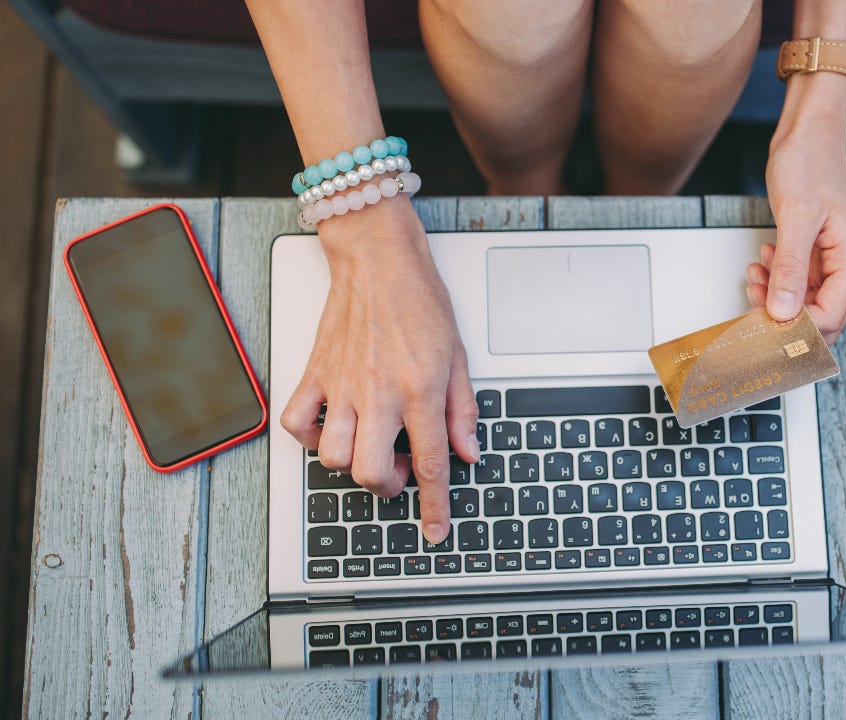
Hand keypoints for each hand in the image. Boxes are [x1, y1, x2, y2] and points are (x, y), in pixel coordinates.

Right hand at [280, 197, 478, 543]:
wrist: (377, 258)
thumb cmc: (419, 298)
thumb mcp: (459, 354)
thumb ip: (464, 409)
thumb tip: (470, 451)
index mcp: (421, 389)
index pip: (432, 463)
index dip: (435, 506)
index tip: (435, 531)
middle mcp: (380, 393)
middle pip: (374, 473)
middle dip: (390, 486)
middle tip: (402, 468)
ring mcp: (342, 385)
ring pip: (335, 457)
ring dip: (354, 464)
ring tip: (373, 445)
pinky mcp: (315, 373)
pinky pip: (298, 424)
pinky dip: (311, 437)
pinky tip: (333, 427)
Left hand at [749, 91, 845, 344]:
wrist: (807, 137)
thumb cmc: (809, 164)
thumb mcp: (795, 218)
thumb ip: (790, 268)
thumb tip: (783, 312)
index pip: (830, 317)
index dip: (795, 328)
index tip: (763, 324)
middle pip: (819, 318)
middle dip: (783, 315)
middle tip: (753, 299)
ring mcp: (834, 263)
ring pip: (805, 304)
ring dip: (775, 298)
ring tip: (755, 276)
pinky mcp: (817, 258)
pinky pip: (796, 285)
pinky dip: (775, 281)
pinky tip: (762, 263)